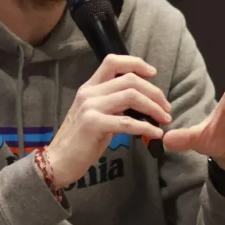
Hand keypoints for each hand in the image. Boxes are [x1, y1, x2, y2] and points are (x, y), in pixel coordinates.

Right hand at [47, 54, 173, 186]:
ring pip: (131, 96)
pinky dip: (146, 127)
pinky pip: (127, 122)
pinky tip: (155, 133)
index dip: (135, 63)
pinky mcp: (93, 124)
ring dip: (154, 108)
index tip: (153, 73)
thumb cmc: (80, 141)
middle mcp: (89, 92)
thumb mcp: (96, 116)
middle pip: (129, 80)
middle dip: (154, 92)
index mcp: (90, 87)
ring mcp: (90, 107)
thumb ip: (114, 105)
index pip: (113, 62)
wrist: (58, 162)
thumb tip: (141, 104)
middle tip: (166, 107)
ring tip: (164, 119)